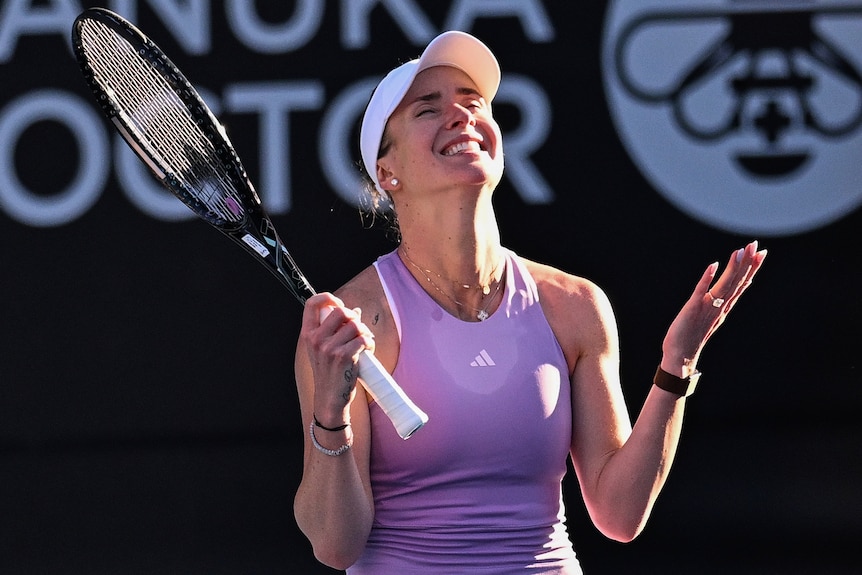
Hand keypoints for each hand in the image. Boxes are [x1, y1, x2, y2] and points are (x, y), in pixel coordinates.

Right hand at [299, 293, 375, 422]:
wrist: (329, 398)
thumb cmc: (329, 372)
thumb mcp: (322, 349)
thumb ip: (334, 330)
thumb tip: (355, 311)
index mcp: (308, 334)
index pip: (312, 304)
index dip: (328, 297)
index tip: (338, 304)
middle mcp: (316, 339)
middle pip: (340, 311)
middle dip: (354, 317)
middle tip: (357, 328)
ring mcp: (329, 348)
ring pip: (356, 325)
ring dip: (364, 332)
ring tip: (363, 343)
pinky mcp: (344, 356)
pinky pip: (363, 339)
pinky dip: (370, 343)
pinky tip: (367, 351)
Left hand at [661, 240, 767, 374]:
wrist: (680, 356)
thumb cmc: (694, 335)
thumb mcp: (713, 316)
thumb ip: (724, 302)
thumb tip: (736, 289)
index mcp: (724, 307)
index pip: (741, 284)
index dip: (752, 268)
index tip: (762, 252)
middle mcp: (720, 306)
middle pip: (736, 282)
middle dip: (746, 263)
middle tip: (755, 244)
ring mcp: (708, 307)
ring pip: (724, 285)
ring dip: (732, 268)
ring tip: (740, 251)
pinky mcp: (693, 308)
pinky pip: (702, 291)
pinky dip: (708, 278)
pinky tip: (713, 265)